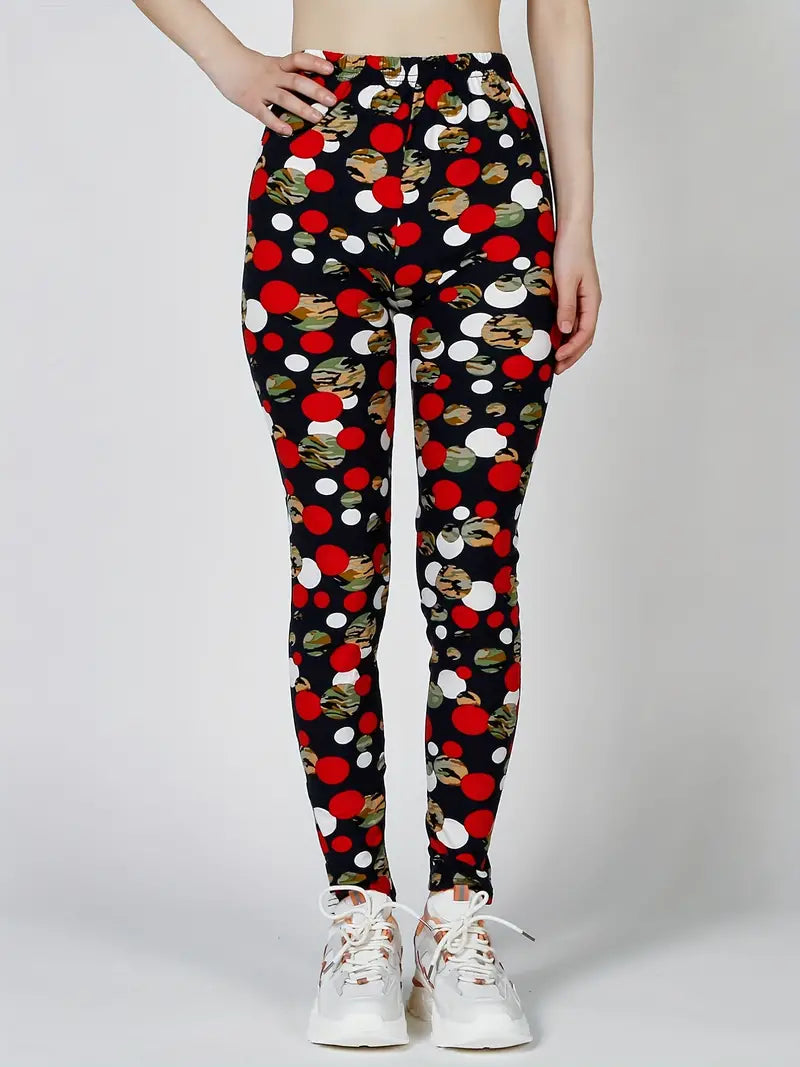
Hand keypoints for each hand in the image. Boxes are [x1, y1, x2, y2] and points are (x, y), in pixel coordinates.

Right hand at [204, 46, 337, 134]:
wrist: (221, 60)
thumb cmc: (247, 66)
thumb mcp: (269, 65)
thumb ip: (285, 75)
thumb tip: (307, 89)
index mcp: (278, 65)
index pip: (299, 60)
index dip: (315, 63)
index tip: (331, 70)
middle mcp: (272, 76)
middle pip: (297, 81)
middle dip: (316, 91)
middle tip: (332, 101)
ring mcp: (262, 90)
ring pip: (285, 98)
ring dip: (302, 108)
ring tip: (318, 118)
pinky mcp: (250, 102)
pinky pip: (265, 114)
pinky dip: (277, 123)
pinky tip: (288, 131)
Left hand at [552, 226, 601, 372]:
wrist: (571, 230)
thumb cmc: (570, 251)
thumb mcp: (565, 280)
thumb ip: (566, 305)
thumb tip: (565, 331)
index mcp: (592, 300)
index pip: (586, 332)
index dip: (572, 348)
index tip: (557, 358)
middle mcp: (590, 303)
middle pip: (585, 336)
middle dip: (572, 355)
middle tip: (555, 369)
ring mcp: (583, 300)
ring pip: (579, 330)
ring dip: (569, 347)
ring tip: (554, 361)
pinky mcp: (574, 295)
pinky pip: (572, 320)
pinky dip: (564, 334)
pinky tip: (553, 339)